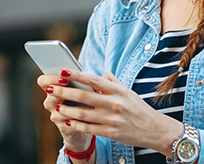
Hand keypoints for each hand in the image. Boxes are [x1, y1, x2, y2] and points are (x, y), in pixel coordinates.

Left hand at [46, 69, 183, 156]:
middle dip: (64, 91)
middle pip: (84, 96)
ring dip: (66, 109)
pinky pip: (88, 128)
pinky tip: (66, 119)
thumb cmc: (138, 107)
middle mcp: (114, 103)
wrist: (153, 128)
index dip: (76, 75)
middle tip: (50, 87)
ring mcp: (112, 118)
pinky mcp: (110, 132)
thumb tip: (100, 74)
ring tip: (54, 105)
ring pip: (83, 113)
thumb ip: (112, 82)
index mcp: (118, 90)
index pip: (93, 79)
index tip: (62, 71)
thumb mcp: (128, 91)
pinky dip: (75, 123)